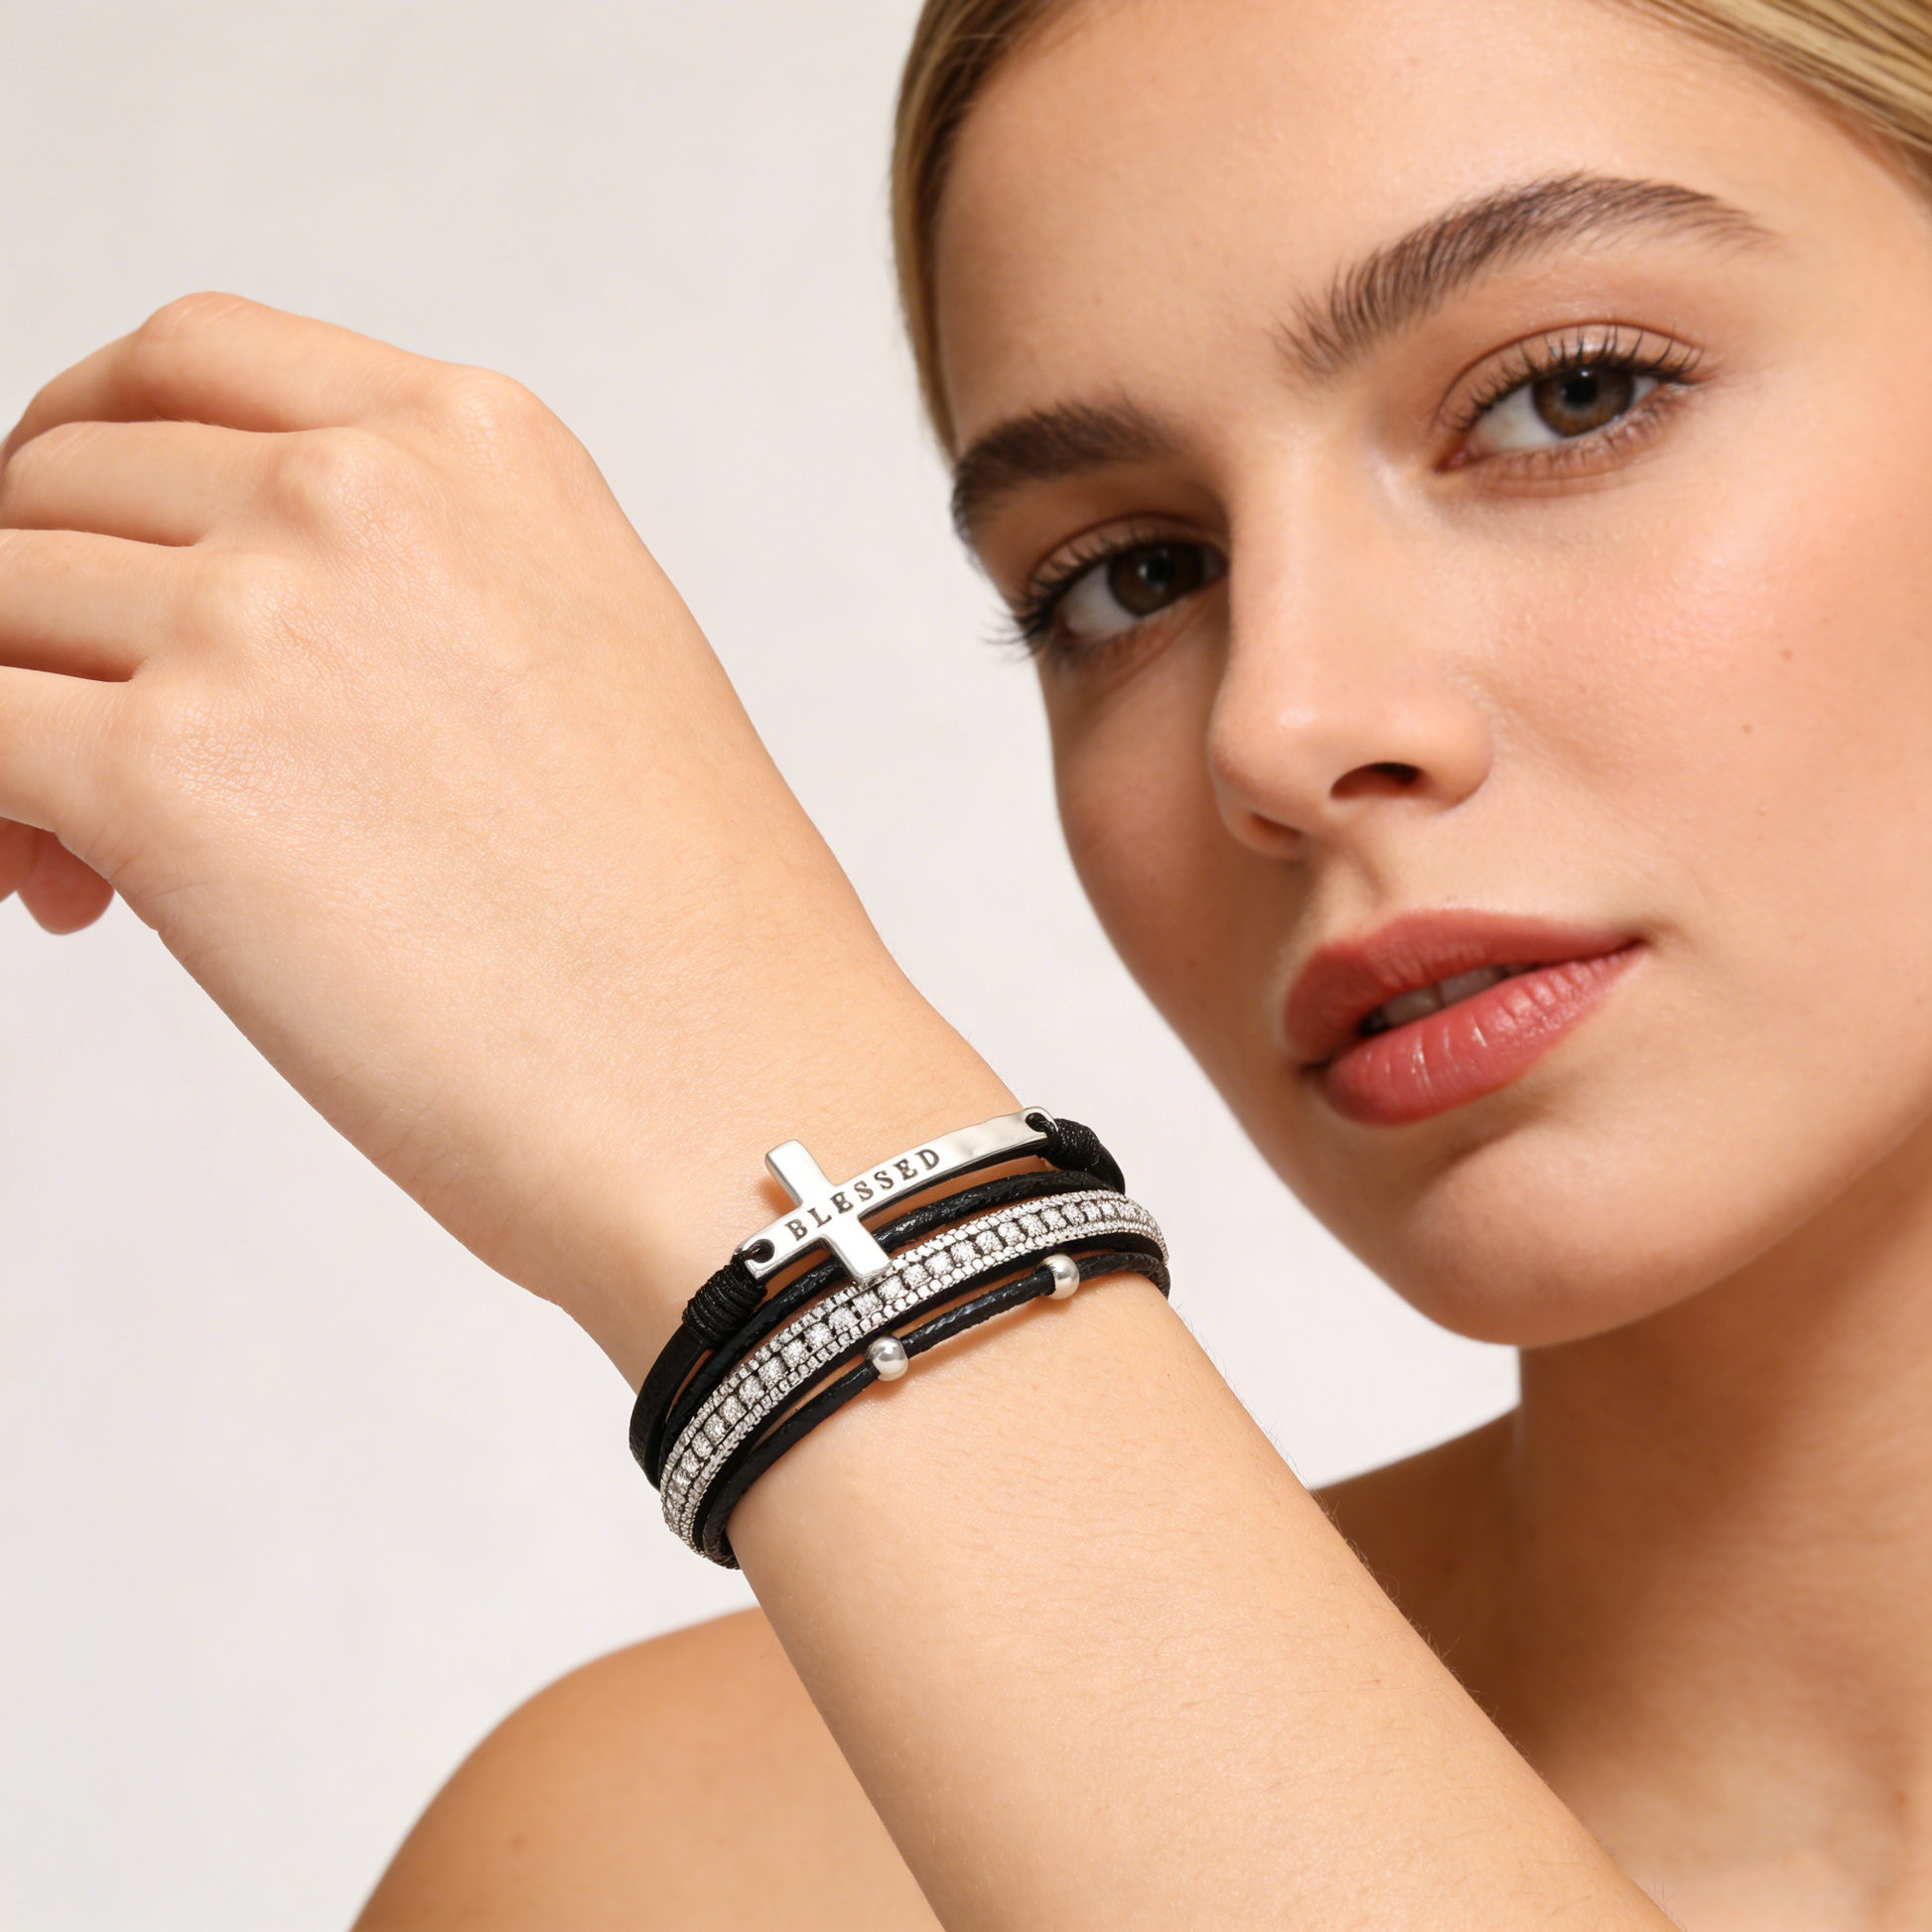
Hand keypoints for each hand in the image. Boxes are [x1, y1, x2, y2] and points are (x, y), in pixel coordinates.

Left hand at [0, 295, 1005, 1376]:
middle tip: (88, 770)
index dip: (89, 446)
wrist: (742, 1092)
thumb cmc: (695, 932)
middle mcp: (362, 493)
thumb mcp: (588, 660)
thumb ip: (413, 585)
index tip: (78, 548)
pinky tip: (52, 888)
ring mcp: (260, 623)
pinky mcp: (169, 778)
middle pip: (65, 486)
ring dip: (4, 716)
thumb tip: (212, 623)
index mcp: (483, 444)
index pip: (189, 355)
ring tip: (85, 867)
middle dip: (42, 612)